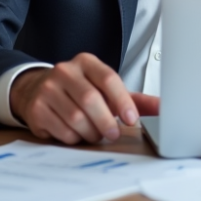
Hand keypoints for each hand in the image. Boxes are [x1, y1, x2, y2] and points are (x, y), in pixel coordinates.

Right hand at [9, 53, 158, 143]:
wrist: (36, 90)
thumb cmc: (80, 90)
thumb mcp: (105, 89)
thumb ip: (134, 99)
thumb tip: (164, 108)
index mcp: (86, 62)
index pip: (108, 79)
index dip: (122, 101)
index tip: (132, 120)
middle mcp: (65, 71)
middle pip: (90, 100)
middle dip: (106, 121)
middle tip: (114, 134)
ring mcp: (48, 89)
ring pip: (76, 118)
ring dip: (90, 132)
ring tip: (95, 133)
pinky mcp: (36, 108)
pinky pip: (61, 130)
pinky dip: (74, 137)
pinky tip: (77, 134)